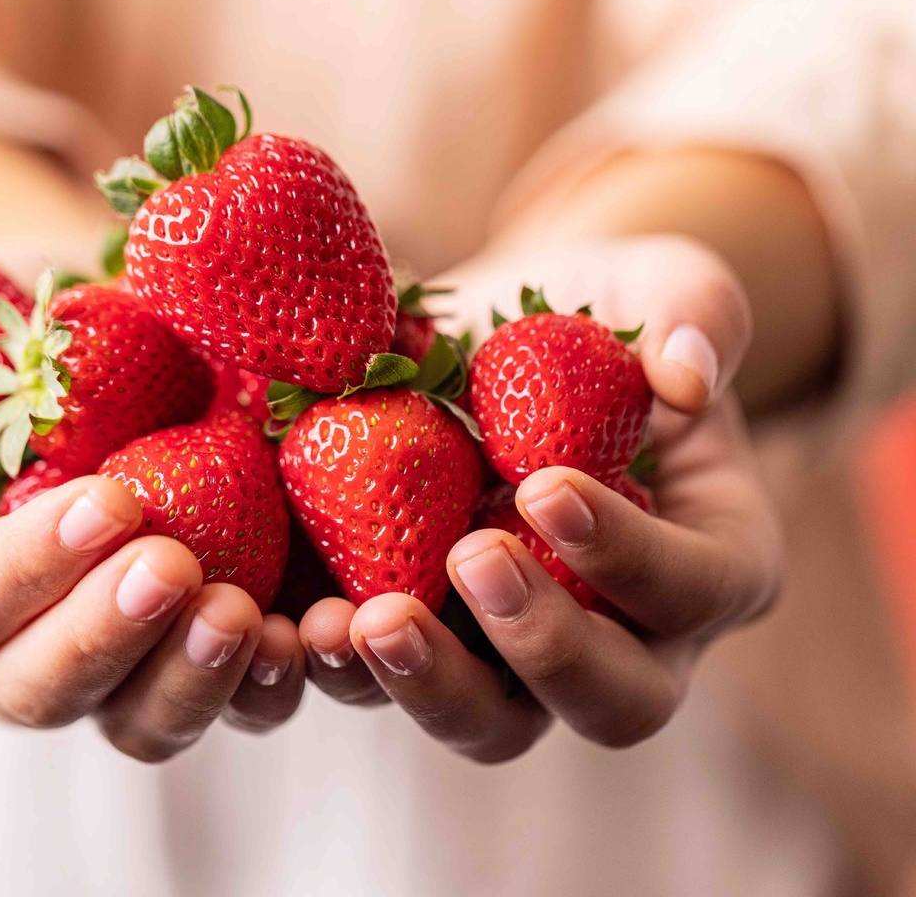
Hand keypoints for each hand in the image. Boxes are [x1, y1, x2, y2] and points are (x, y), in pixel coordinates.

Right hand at [0, 124, 306, 760]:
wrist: (111, 329)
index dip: (21, 571)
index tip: (107, 500)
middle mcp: (21, 642)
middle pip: (42, 691)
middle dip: (107, 640)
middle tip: (176, 566)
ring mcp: (124, 654)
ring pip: (145, 720)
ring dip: (198, 686)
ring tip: (253, 619)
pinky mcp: (209, 642)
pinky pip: (240, 696)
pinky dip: (280, 677)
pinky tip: (321, 625)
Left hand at [298, 234, 784, 758]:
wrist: (491, 338)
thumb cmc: (592, 312)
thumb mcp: (655, 284)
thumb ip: (694, 308)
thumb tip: (687, 375)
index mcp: (707, 557)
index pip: (694, 587)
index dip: (630, 556)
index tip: (546, 487)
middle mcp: (626, 634)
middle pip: (612, 701)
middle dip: (543, 646)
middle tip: (470, 560)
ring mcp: (519, 655)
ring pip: (492, 722)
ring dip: (428, 684)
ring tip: (358, 622)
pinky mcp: (428, 640)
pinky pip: (393, 688)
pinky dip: (345, 670)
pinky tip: (299, 623)